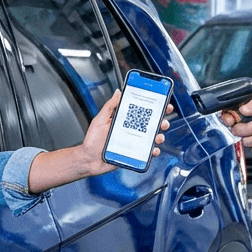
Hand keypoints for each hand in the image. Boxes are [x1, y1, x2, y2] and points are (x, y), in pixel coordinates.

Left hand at [28, 90, 173, 192]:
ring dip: (159, 136)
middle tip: (163, 120)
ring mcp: (134, 143)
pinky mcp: (134, 154)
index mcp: (125, 121)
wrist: (88, 159)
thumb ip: (110, 106)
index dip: (154, 106)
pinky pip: (147, 153)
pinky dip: (153, 151)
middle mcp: (131, 131)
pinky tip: (153, 150)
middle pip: (151, 124)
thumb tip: (118, 92)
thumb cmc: (93, 140)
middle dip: (162, 121)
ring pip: (152, 138)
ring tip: (158, 136)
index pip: (142, 112)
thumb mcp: (100, 119)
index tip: (162, 101)